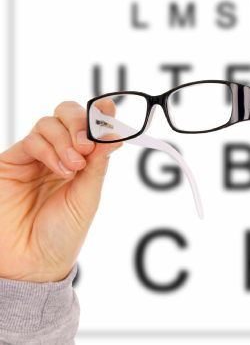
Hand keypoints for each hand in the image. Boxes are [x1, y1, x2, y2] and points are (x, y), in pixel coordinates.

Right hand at [0, 101, 122, 281]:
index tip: (109, 110)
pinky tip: (61, 170)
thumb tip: (113, 135)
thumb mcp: (88, 197)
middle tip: (88, 145)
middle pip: (67, 114)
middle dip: (81, 122)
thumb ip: (98, 165)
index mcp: (82, 161)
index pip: (90, 125)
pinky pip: (32, 141)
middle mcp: (58, 154)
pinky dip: (50, 150)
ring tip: (75, 167)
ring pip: (49, 123)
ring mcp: (35, 158)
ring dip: (66, 140)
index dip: (99, 113)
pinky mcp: (12, 163)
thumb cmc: (62, 234)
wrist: (31, 262)